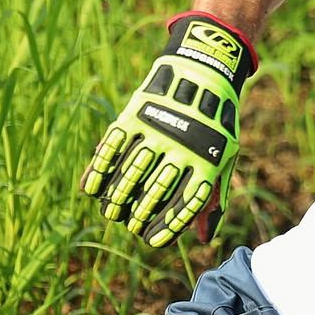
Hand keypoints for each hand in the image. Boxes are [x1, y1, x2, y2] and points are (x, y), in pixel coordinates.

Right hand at [80, 12, 258, 246]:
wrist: (200, 73)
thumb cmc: (214, 125)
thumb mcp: (224, 157)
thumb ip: (213, 198)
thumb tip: (201, 240)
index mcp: (207, 160)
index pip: (185, 202)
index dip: (167, 225)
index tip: (150, 241)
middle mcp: (181, 146)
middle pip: (155, 189)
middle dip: (140, 213)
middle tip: (129, 227)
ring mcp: (157, 129)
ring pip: (132, 171)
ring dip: (118, 196)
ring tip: (110, 214)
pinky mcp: (136, 113)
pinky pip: (114, 147)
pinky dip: (99, 169)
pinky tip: (91, 189)